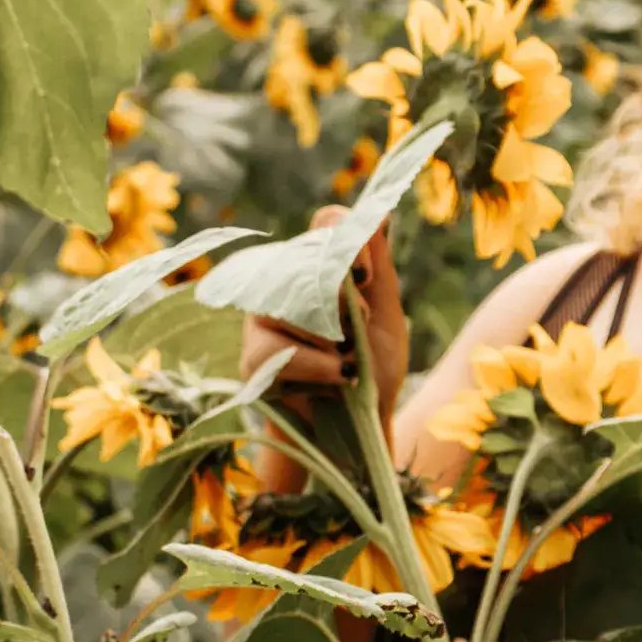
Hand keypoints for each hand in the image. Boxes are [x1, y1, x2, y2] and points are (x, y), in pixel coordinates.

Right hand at [240, 210, 408, 424]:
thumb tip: (381, 212)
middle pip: (309, 262)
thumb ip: (379, 267)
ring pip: (293, 307)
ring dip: (333, 341)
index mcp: (323, 263)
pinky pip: (279, 350)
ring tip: (348, 364)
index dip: (349, 239)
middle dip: (344, 305)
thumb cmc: (375, 368)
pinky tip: (336, 378)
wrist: (359, 429)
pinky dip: (317, 367)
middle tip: (356, 336)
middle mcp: (286, 281)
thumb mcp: (389, 317)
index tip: (366, 276)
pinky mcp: (252, 358)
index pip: (330, 222)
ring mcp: (263, 318)